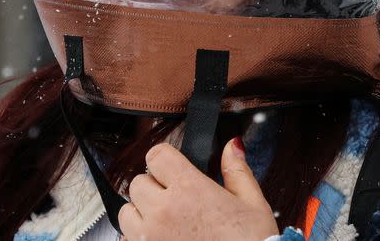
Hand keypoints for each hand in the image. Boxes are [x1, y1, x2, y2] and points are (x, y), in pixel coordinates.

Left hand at [118, 137, 279, 240]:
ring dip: (142, 214)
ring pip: (127, 212)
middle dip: (154, 187)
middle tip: (175, 200)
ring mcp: (150, 237)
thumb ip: (236, 171)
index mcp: (189, 189)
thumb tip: (232, 146)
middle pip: (139, 182)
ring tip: (167, 223)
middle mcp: (163, 210)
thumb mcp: (252, 204)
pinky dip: (140, 239)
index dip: (165, 159)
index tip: (172, 167)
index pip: (157, 155)